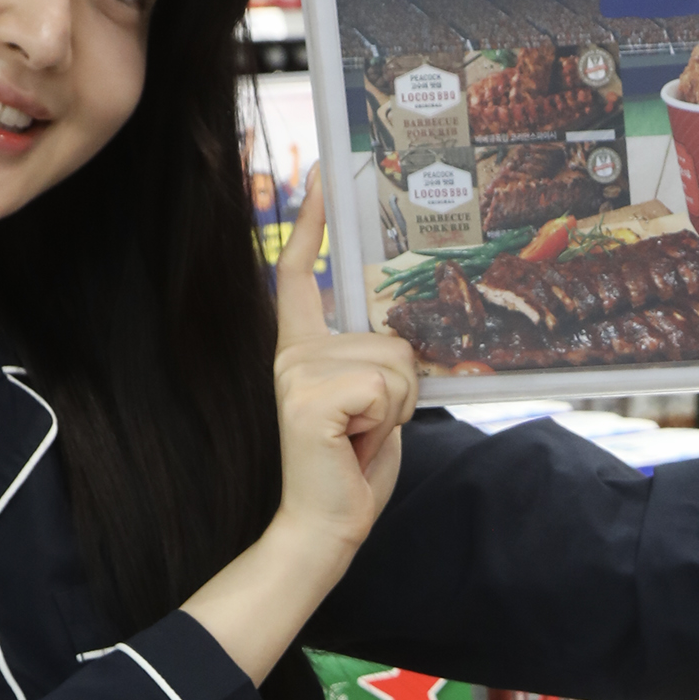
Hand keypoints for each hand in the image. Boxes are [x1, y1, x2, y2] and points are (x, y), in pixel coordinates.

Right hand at [272, 168, 413, 561]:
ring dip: (396, 408)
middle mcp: (292, 353)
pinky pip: (385, 386)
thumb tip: (406, 339)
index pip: (301, 274)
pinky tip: (355, 441)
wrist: (328, 524)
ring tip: (362, 436)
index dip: (312, 223)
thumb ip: (379, 363)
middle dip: (402, 389)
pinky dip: (387, 420)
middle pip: (391, 337)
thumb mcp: (374, 403)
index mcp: (302, 349)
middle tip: (369, 427)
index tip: (321, 175)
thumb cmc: (354, 468)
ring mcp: (296, 371)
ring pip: (395, 363)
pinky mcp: (308, 395)